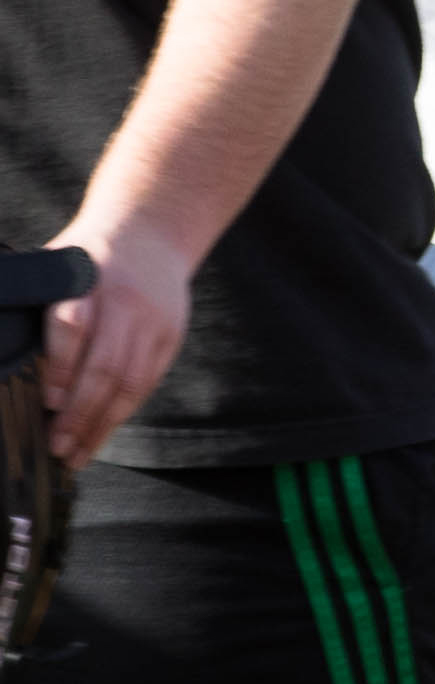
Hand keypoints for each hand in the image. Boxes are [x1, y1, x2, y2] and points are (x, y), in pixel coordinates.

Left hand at [40, 215, 195, 466]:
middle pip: (106, 365)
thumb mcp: (58, 264)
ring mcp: (154, 322)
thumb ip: (42, 304)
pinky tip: (102, 432)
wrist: (152, 231)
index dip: (61, 368)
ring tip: (78, 452)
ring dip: (103, 423)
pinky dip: (123, 411)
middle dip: (80, 412)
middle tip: (57, 445)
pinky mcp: (170, 337)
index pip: (74, 327)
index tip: (48, 403)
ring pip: (131, 382)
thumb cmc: (90, 254)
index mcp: (89, 279)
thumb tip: (12, 358)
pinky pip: (147, 382)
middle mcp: (126, 303)